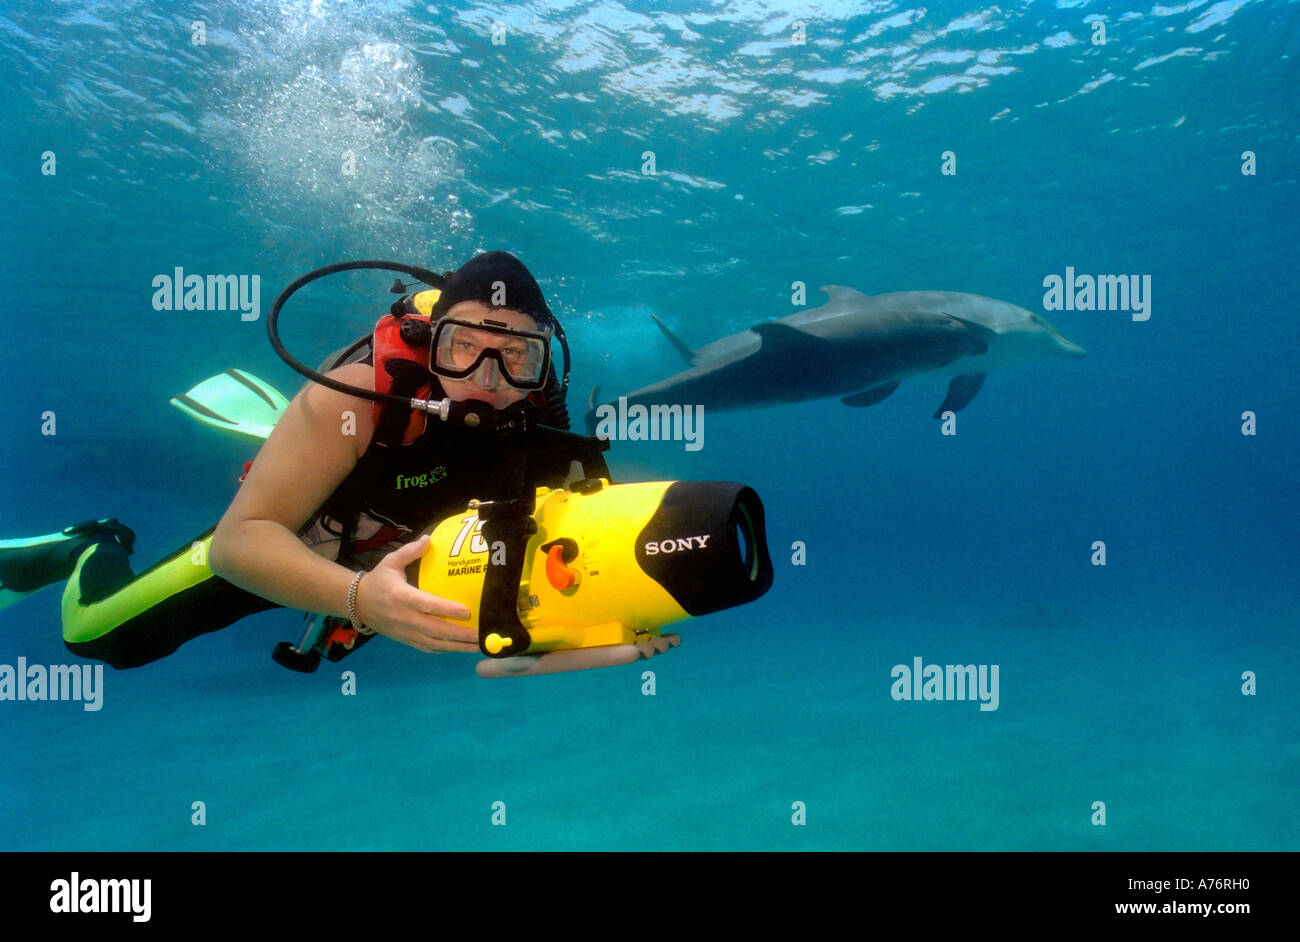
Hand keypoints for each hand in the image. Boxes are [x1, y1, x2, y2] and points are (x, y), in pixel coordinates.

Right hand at [353, 535, 477, 652]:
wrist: (356, 603)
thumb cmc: (378, 580)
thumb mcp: (390, 561)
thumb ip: (410, 551)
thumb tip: (428, 539)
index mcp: (402, 596)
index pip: (427, 605)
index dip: (447, 609)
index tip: (467, 612)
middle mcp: (405, 617)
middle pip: (435, 629)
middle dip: (459, 634)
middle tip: (481, 634)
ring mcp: (405, 632)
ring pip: (433, 643)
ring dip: (456, 646)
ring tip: (477, 646)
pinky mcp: (405, 640)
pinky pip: (427, 648)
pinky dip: (444, 650)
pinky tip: (460, 648)